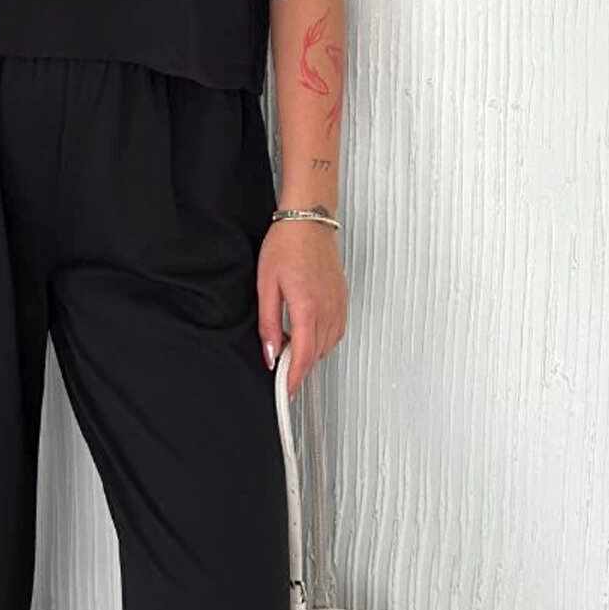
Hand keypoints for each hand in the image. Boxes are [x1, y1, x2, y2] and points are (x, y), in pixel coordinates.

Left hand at [257, 216, 347, 398]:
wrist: (309, 218)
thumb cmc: (286, 243)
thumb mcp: (265, 284)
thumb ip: (267, 323)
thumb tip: (269, 353)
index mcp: (307, 307)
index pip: (303, 356)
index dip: (293, 379)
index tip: (285, 392)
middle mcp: (328, 308)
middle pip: (316, 355)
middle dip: (299, 368)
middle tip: (281, 370)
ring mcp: (338, 304)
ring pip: (328, 345)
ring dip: (311, 353)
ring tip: (290, 347)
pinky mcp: (342, 298)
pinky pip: (336, 331)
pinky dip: (323, 340)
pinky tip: (308, 332)